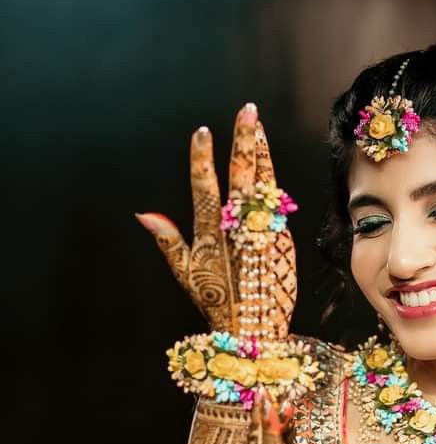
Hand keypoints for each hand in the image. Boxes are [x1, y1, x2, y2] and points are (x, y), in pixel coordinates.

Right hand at [135, 103, 296, 339]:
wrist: (252, 331)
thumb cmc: (218, 304)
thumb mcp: (186, 274)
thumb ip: (167, 241)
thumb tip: (144, 214)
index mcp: (209, 235)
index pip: (204, 189)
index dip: (203, 160)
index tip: (203, 132)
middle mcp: (236, 231)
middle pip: (240, 178)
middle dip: (242, 142)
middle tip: (246, 112)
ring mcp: (261, 234)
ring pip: (262, 186)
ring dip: (260, 153)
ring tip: (257, 126)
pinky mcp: (281, 242)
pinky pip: (277, 206)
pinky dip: (274, 183)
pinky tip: (270, 164)